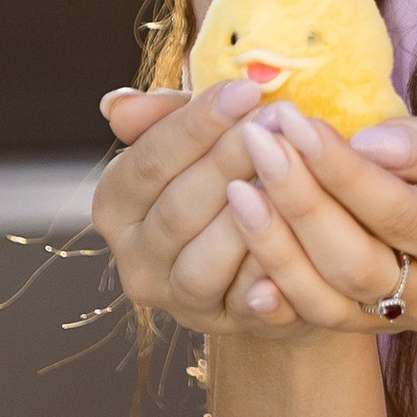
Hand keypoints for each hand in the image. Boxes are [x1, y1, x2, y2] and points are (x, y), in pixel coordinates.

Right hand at [93, 79, 315, 336]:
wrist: (275, 247)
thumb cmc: (231, 174)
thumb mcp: (201, 139)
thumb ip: (167, 117)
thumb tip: (117, 105)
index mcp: (118, 204)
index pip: (149, 160)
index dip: (198, 124)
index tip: (248, 90)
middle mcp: (135, 260)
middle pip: (177, 210)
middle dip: (230, 162)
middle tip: (279, 122)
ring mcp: (176, 301)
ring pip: (202, 264)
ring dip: (247, 220)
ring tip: (291, 173)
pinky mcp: (222, 326)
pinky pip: (244, 305)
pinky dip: (268, 274)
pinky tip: (299, 238)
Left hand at [219, 101, 416, 337]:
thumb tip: (372, 142)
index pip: (400, 211)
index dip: (345, 170)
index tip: (297, 122)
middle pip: (355, 260)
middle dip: (300, 200)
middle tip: (256, 139)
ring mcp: (397, 321)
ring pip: (325, 297)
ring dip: (274, 241)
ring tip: (236, 184)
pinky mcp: (364, 327)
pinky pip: (311, 316)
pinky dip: (272, 283)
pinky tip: (240, 240)